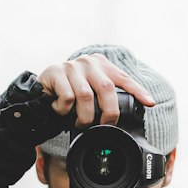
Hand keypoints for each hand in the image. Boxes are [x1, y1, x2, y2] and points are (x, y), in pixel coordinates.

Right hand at [38, 54, 154, 128]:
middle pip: (107, 88)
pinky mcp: (55, 72)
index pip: (123, 78)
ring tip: (81, 123)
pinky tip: (60, 110)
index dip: (138, 91)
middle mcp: (88, 62)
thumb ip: (105, 97)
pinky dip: (65, 110)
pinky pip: (67, 98)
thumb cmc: (68, 96)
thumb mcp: (90, 93)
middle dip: (109, 112)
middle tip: (106, 125)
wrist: (37, 93)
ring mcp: (71, 66)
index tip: (150, 103)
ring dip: (85, 116)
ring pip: (86, 96)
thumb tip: (125, 115)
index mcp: (101, 64)